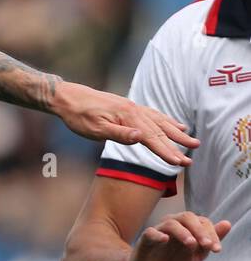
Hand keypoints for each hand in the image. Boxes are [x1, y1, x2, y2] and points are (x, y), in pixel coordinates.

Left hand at [50, 80, 197, 165]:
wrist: (67, 97)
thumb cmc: (79, 116)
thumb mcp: (95, 129)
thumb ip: (119, 134)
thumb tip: (140, 137)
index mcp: (128, 118)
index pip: (152, 139)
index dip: (167, 152)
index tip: (181, 163)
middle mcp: (134, 111)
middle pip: (160, 130)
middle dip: (177, 144)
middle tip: (193, 155)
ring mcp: (132, 107)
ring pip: (159, 121)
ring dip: (175, 131)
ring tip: (190, 139)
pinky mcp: (128, 106)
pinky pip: (152, 114)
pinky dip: (165, 119)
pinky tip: (172, 123)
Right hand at [130, 212, 229, 260]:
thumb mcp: (196, 255)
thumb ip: (209, 240)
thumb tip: (227, 223)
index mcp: (187, 228)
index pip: (202, 222)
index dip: (212, 233)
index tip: (216, 250)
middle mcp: (173, 225)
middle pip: (187, 217)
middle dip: (199, 230)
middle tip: (206, 245)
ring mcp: (158, 231)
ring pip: (171, 223)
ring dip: (183, 232)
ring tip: (191, 244)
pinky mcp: (145, 240)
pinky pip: (150, 232)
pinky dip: (158, 235)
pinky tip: (165, 240)